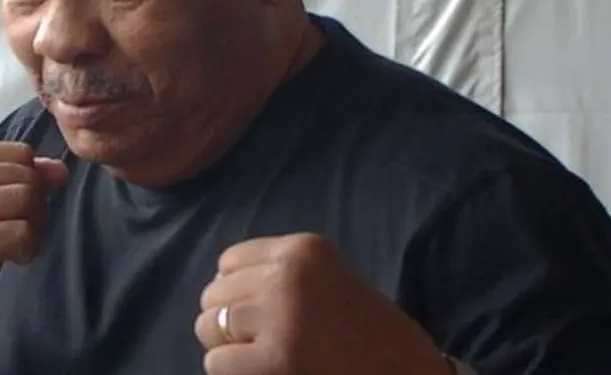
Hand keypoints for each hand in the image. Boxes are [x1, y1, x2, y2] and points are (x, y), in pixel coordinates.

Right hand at [0, 142, 67, 334]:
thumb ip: (24, 177)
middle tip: (12, 232)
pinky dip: (27, 249)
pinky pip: (24, 233)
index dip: (30, 181)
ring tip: (10, 245)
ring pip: (29, 200)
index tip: (8, 208)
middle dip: (35, 207)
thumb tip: (61, 169)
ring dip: (34, 228)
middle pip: (28, 176)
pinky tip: (8, 258)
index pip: (21, 153)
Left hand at [195, 233, 451, 374]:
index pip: (228, 261)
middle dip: (228, 319)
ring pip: (208, 326)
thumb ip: (277, 271)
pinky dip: (232, 372)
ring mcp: (279, 317)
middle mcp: (286, 275)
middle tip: (259, 338)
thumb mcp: (324, 276)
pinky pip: (217, 362)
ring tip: (259, 355)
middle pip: (213, 293)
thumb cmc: (361, 327)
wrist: (402, 369)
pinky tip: (262, 372)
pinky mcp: (274, 359)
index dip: (235, 290)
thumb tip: (218, 284)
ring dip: (227, 346)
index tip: (258, 309)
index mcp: (301, 249)